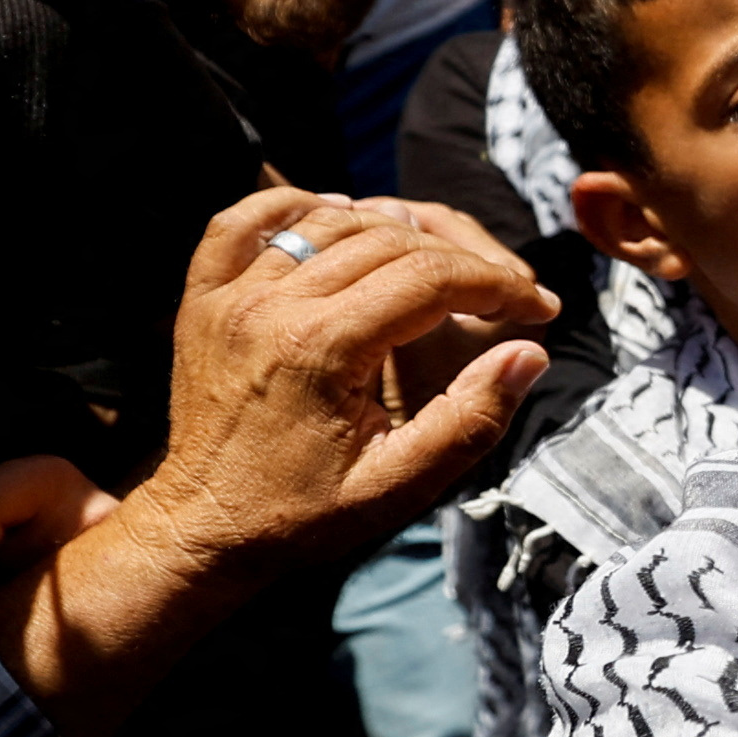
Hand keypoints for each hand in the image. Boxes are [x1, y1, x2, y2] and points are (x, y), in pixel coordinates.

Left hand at [124, 190, 561, 582]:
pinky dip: (291, 208)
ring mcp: (230, 297)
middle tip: (498, 291)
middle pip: (389, 241)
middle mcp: (272, 306)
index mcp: (323, 349)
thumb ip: (470, 419)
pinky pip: (241, 222)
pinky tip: (331, 216)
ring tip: (433, 266)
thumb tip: (528, 353)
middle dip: (460, 260)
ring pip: (328, 220)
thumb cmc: (303, 515)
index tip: (535, 305)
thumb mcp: (400, 485)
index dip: (498, 284)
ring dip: (391, 230)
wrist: (205, 529)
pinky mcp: (202, 300)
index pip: (432, 279)